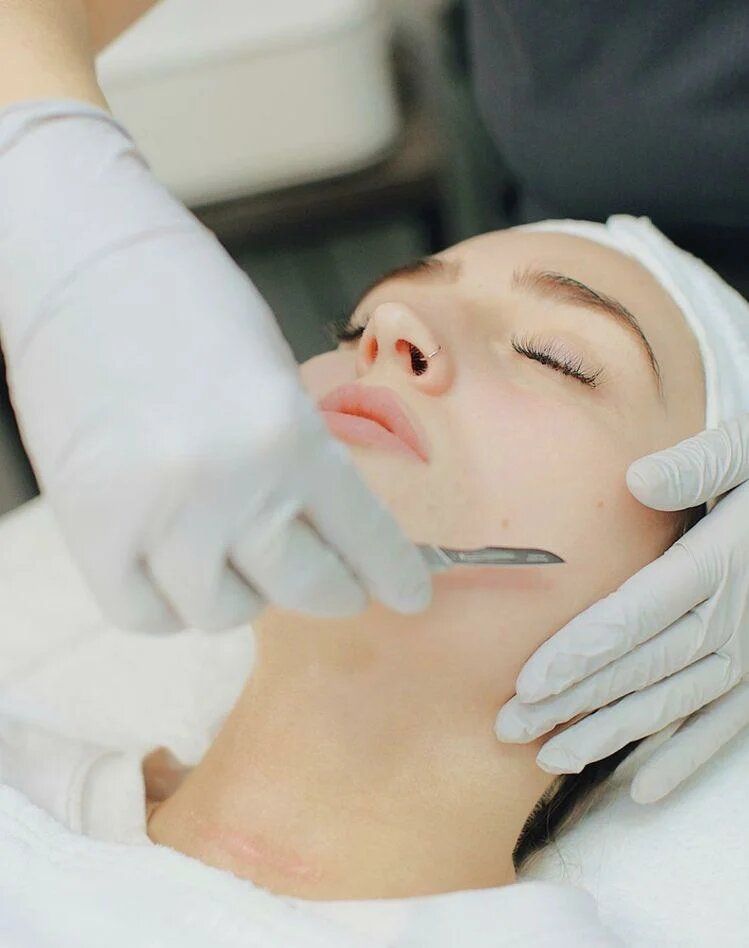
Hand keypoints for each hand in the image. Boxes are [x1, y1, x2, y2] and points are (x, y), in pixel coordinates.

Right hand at [0, 101, 430, 632]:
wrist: (78, 262)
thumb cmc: (185, 303)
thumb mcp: (274, 376)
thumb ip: (301, 460)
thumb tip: (323, 532)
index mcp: (289, 435)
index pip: (364, 538)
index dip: (393, 575)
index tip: (409, 595)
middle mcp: (230, 485)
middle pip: (305, 587)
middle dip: (331, 591)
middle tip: (335, 585)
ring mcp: (156, 515)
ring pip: (224, 611)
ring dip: (242, 592)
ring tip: (234, 553)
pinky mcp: (89, 529)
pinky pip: (146, 613)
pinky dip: (169, 602)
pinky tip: (176, 568)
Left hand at [495, 414, 748, 803]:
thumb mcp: (744, 455)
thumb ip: (696, 467)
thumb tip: (637, 479)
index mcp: (716, 563)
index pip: (635, 616)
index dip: (580, 653)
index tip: (528, 683)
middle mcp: (733, 616)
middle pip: (642, 668)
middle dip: (574, 701)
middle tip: (511, 727)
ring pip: (673, 703)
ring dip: (612, 734)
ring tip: (553, 758)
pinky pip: (725, 724)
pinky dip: (685, 757)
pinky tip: (643, 788)